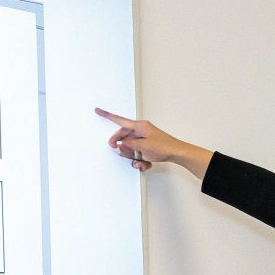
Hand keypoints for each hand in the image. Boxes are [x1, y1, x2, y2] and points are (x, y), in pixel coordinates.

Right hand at [95, 108, 212, 176]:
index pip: (119, 120)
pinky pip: (137, 152)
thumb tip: (119, 145)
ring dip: (133, 156)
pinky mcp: (147, 146)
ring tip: (140, 161)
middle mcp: (141, 130)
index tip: (97, 110)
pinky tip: (145, 164)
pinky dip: (140, 159)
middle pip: (124, 137)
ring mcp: (144, 138)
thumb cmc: (163, 146)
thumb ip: (128, 145)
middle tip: (118, 151)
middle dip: (121, 146)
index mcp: (139, 126)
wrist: (177, 152)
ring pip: (130, 146)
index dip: (107, 116)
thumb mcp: (142, 146)